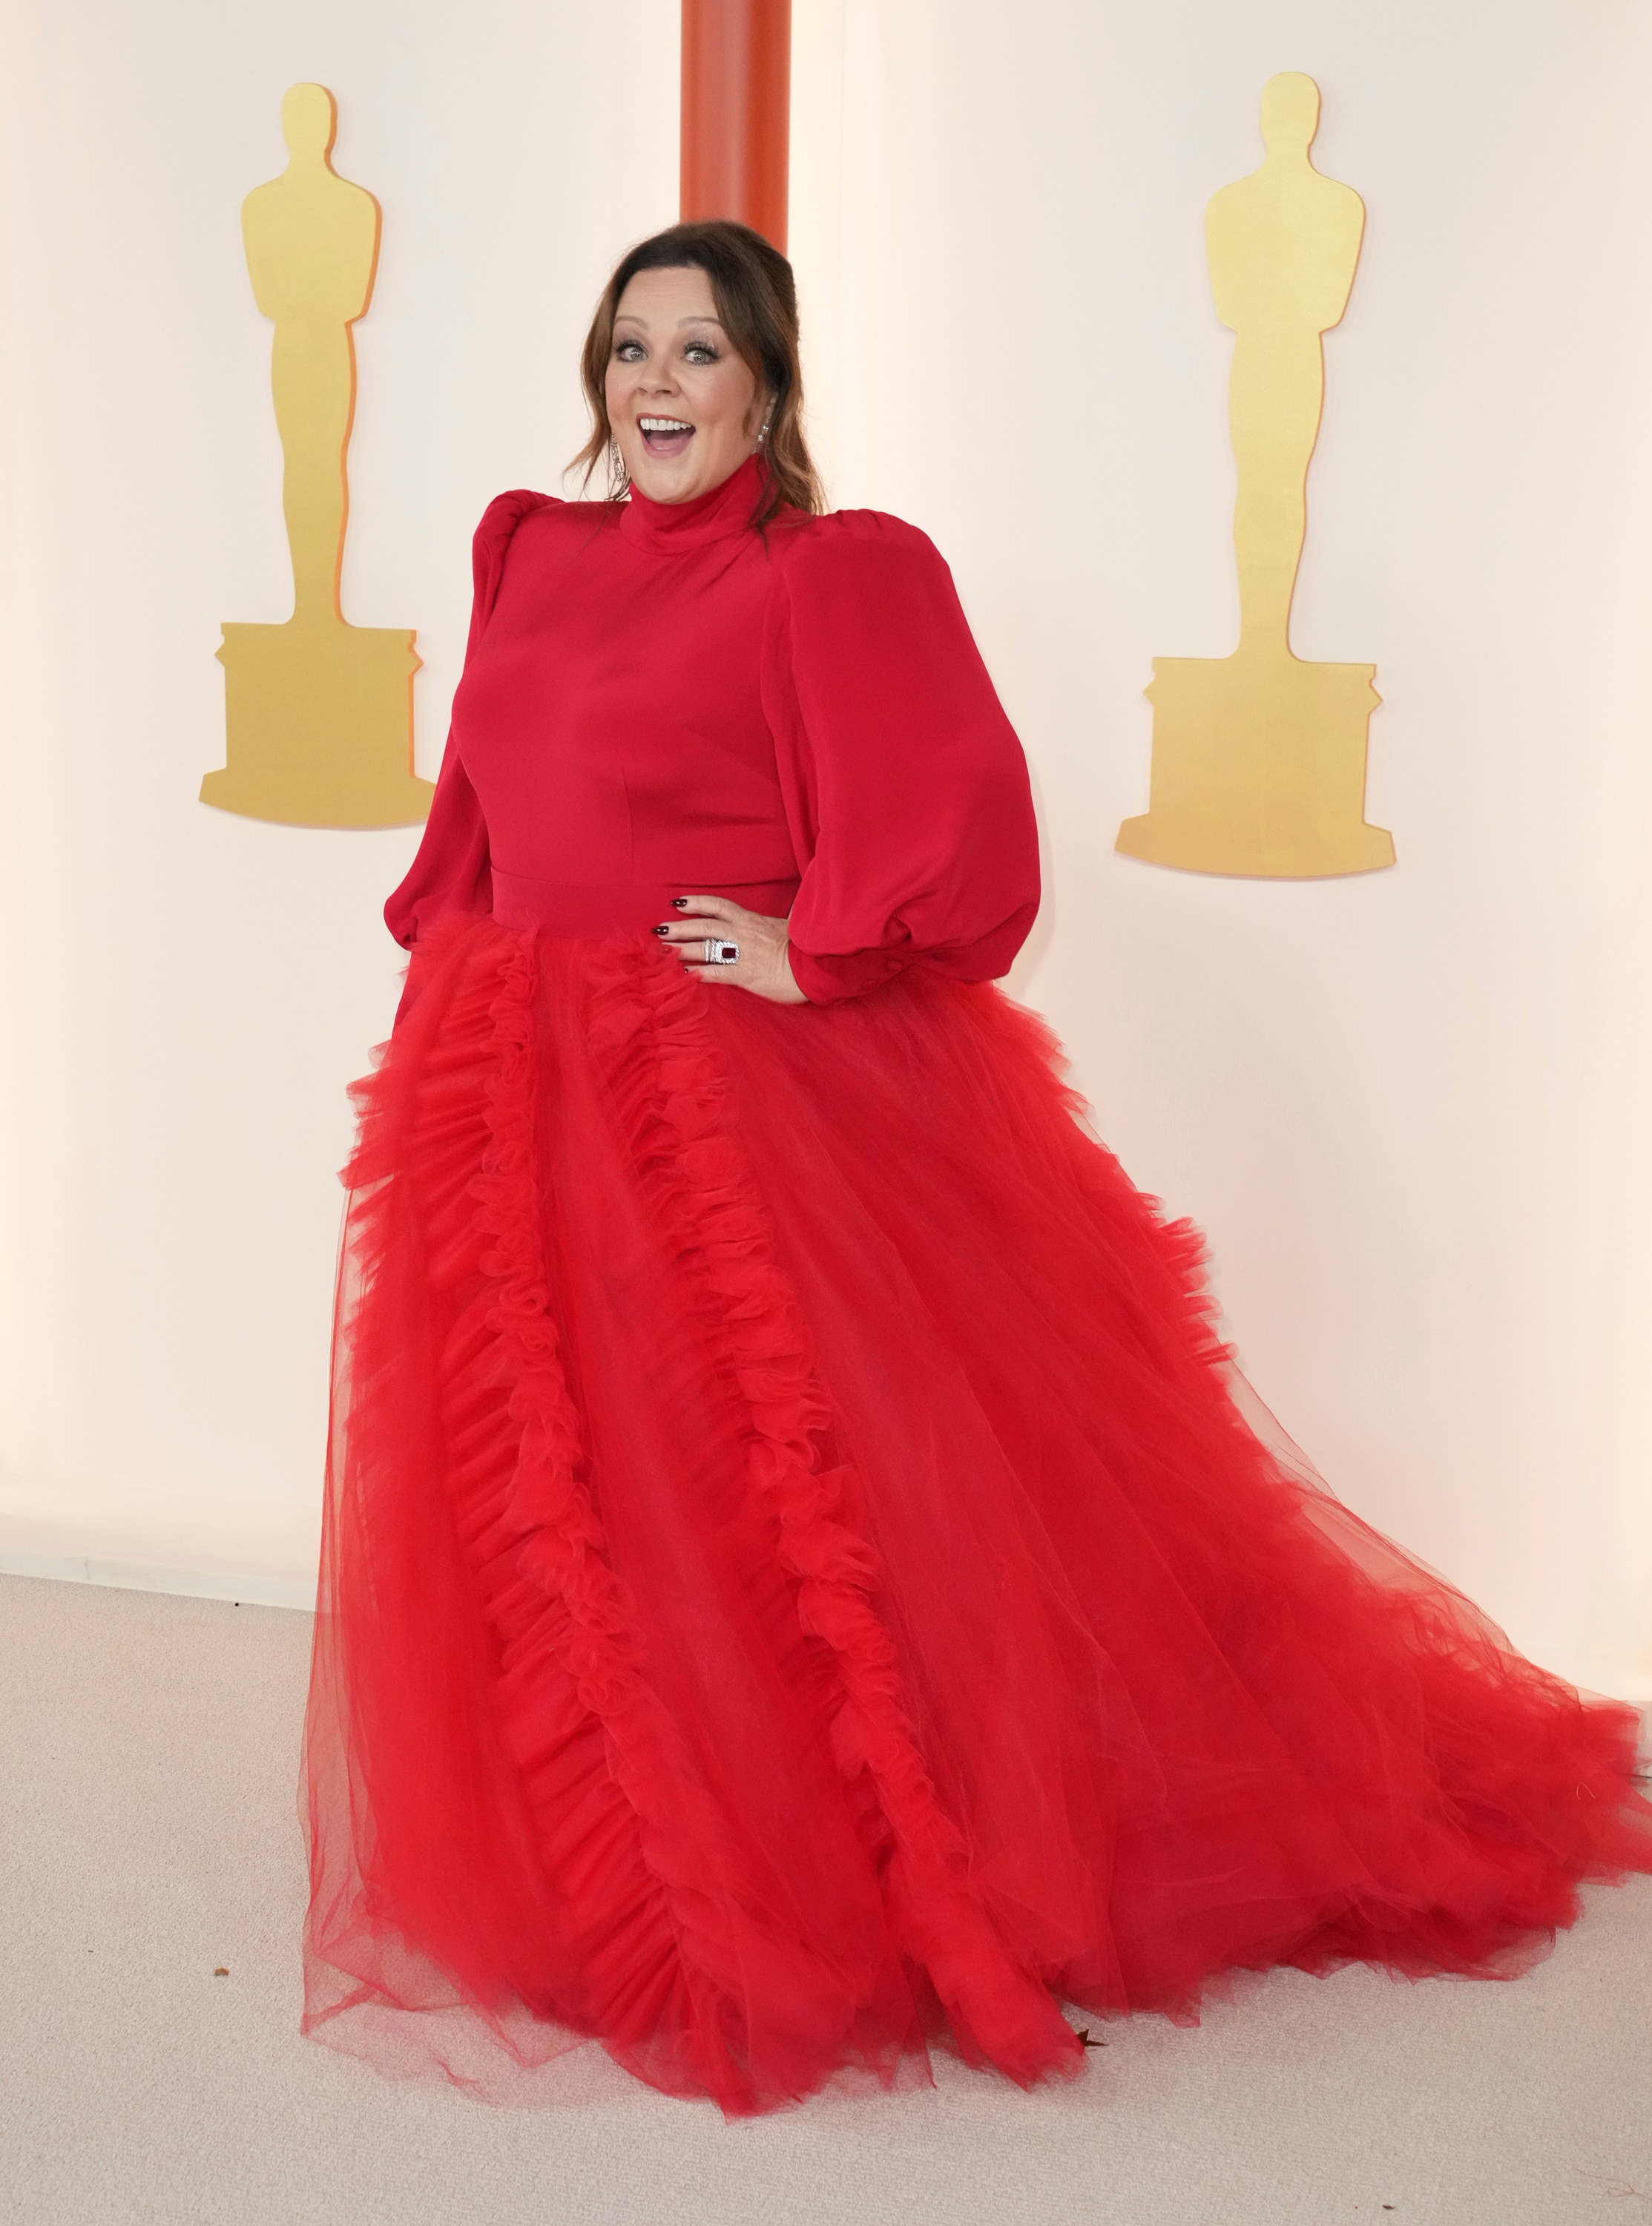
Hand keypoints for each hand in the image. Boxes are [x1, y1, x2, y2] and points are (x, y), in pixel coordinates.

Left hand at [655, 895, 806, 1004]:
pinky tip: (682, 976)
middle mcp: (741, 933)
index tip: (678, 902)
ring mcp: (741, 953)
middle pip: (703, 926)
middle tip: (659, 929)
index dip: (696, 903)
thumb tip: (777, 920)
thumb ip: (774, 923)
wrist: (815, 965)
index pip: (718, 906)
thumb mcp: (787, 926)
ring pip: (703, 947)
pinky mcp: (743, 974)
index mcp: (751, 920)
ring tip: (662, 951)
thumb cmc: (805, 947)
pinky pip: (714, 973)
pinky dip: (697, 974)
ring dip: (680, 949)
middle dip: (679, 927)